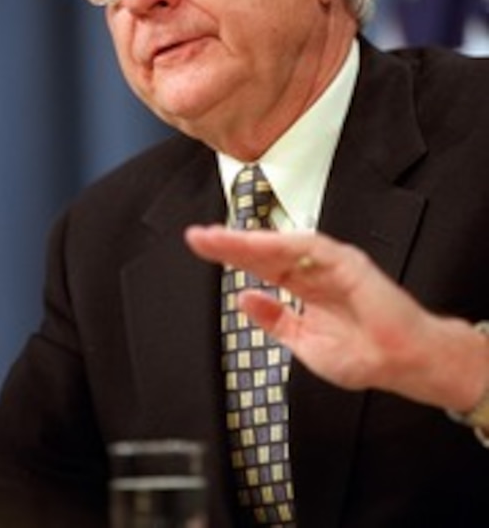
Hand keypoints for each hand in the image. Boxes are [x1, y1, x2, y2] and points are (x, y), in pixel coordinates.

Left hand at [185, 225, 487, 411]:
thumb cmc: (362, 354)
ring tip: (219, 238)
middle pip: (264, 251)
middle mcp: (313, 270)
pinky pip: (314, 248)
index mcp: (303, 287)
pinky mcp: (349, 263)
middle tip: (197, 235)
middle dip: (230, 244)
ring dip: (250, 241)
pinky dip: (287, 244)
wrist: (401, 364)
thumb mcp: (304, 342)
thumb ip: (276, 320)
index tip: (201, 247)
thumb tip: (243, 299)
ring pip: (283, 245)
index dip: (231, 256)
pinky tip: (261, 242)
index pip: (260, 266)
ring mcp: (330, 264)